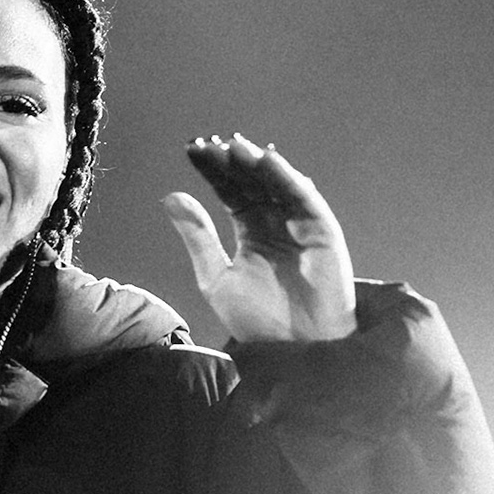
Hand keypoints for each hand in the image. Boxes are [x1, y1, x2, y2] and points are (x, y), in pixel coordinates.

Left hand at [161, 133, 355, 342]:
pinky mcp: (323, 231)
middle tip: (208, 143)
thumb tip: (170, 196)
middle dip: (231, 163)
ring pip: (277, 185)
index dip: (212, 171)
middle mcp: (276, 223)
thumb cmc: (257, 321)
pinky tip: (268, 160)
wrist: (293, 350)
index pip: (230, 192)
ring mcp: (300, 225)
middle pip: (252, 183)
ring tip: (233, 146)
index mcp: (251, 231)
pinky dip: (287, 178)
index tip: (191, 150)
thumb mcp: (216, 276)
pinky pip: (304, 199)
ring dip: (257, 164)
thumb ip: (197, 237)